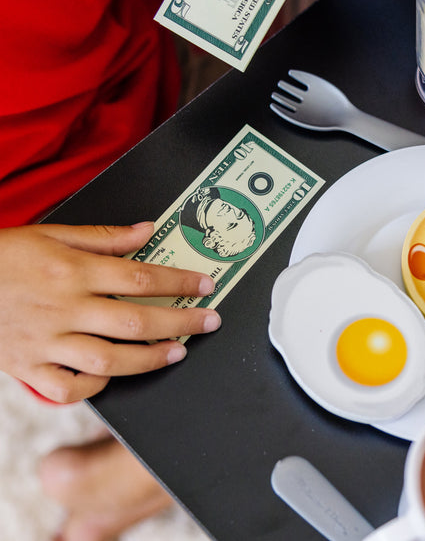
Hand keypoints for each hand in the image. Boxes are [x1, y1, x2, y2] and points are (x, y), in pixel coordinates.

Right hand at [0, 223, 220, 402]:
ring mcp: (45, 342)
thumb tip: (148, 231)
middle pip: (135, 320)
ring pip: (109, 360)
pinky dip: (96, 386)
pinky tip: (116, 375)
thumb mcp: (52, 234)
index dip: (180, 282)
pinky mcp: (27, 368)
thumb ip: (104, 237)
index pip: (141, 277)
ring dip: (150, 358)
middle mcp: (63, 308)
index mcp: (72, 271)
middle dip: (181, 322)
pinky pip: (67, 389)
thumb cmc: (3, 256)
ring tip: (177, 352)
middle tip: (209, 322)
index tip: (206, 285)